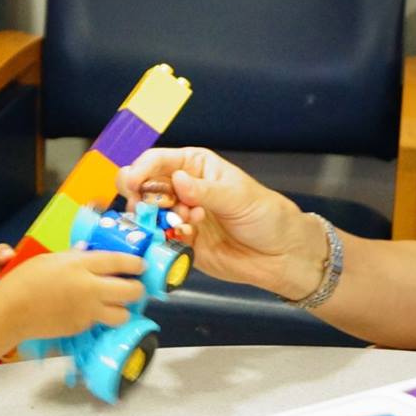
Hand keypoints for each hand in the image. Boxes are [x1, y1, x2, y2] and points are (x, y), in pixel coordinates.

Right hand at [0, 249, 146, 339]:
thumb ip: (74, 255)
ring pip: (123, 314)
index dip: (135, 263)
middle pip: (131, 291)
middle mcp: (90, 288)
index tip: (141, 265)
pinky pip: (99, 322)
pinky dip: (98, 317)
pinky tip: (88, 311)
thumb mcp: (50, 259)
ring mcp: (88, 311)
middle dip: (138, 289)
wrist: (11, 311)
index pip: (119, 262)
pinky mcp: (82, 327)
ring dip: (123, 309)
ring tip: (115, 303)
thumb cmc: (25, 280)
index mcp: (81, 265)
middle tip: (134, 286)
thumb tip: (88, 251)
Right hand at [117, 147, 319, 296]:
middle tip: (149, 208)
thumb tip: (177, 180)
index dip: (141, 170)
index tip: (134, 183)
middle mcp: (182, 189)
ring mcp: (179, 217)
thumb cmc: (266, 216)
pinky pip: (159, 240)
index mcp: (194, 166)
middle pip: (142, 187)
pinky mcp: (180, 243)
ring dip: (155, 220)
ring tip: (183, 223)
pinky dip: (164, 240)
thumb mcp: (239, 197)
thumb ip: (205, 191)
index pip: (157, 161)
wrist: (280, 255)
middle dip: (140, 197)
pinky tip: (187, 238)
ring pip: (146, 215)